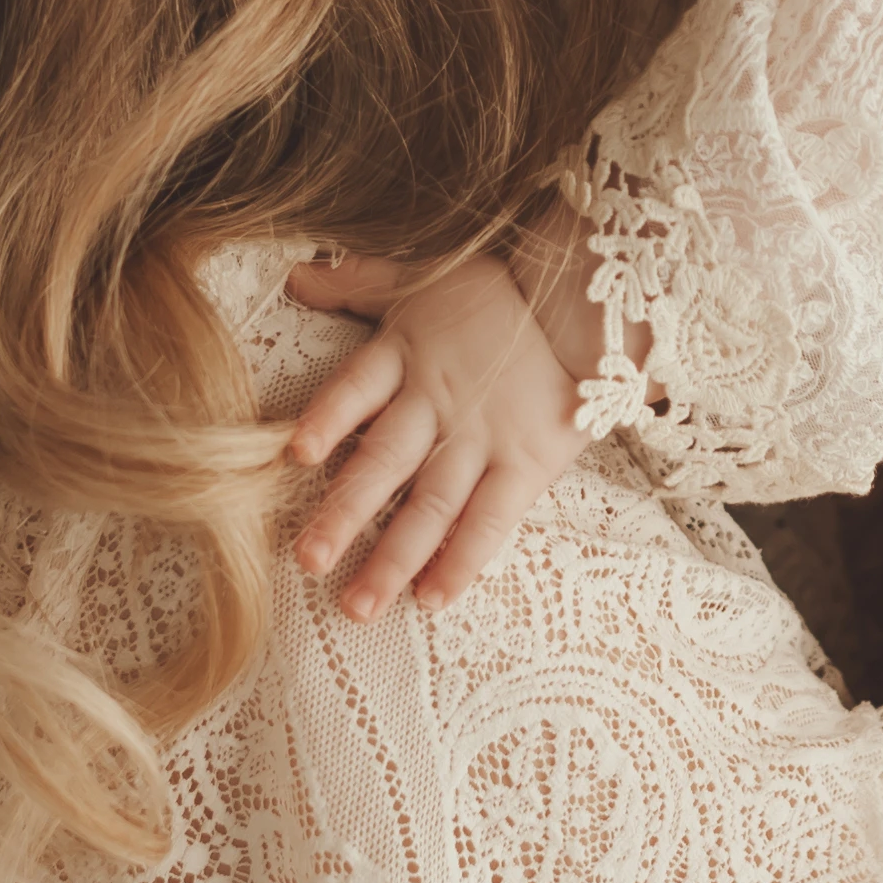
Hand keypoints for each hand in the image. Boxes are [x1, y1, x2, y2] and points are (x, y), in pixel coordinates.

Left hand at [278, 242, 590, 619]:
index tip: (296, 453)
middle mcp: (438, 403)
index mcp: (406, 355)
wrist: (586, 304)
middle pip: (385, 462)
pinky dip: (463, 562)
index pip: (358, 388)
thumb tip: (296, 276)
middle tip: (307, 561)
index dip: (329, 417)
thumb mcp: (420, 279)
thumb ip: (356, 284)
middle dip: (345, 514)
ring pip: (432, 505)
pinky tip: (433, 600)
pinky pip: (491, 521)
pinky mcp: (526, 466)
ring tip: (359, 606)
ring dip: (393, 559)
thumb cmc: (494, 295)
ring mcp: (482, 439)